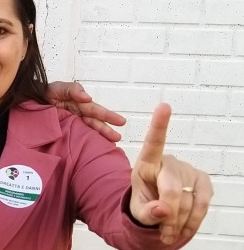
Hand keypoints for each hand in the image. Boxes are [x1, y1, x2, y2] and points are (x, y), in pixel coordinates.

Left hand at [46, 81, 126, 141]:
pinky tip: (94, 149)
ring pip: (87, 130)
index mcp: (79, 104)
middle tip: (117, 138)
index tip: (120, 122)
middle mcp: (78, 114)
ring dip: (98, 137)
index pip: (94, 110)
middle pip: (93, 122)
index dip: (105, 115)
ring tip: (110, 146)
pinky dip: (86, 142)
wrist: (30, 100)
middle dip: (105, 129)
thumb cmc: (47, 92)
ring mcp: (72, 123)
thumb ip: (72, 90)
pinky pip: (76, 137)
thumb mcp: (59, 87)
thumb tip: (87, 98)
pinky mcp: (65, 130)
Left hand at [130, 103, 212, 244]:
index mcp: (146, 162)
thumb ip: (146, 212)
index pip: (153, 142)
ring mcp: (188, 171)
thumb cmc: (144, 202)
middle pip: (171, 189)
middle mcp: (168, 162)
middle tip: (162, 234)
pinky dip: (193, 222)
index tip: (164, 106)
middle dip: (167, 215)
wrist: (156, 209)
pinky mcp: (203, 182)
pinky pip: (202, 205)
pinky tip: (183, 228)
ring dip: (179, 223)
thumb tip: (163, 211)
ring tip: (168, 232)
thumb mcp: (137, 210)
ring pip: (188, 202)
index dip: (159, 124)